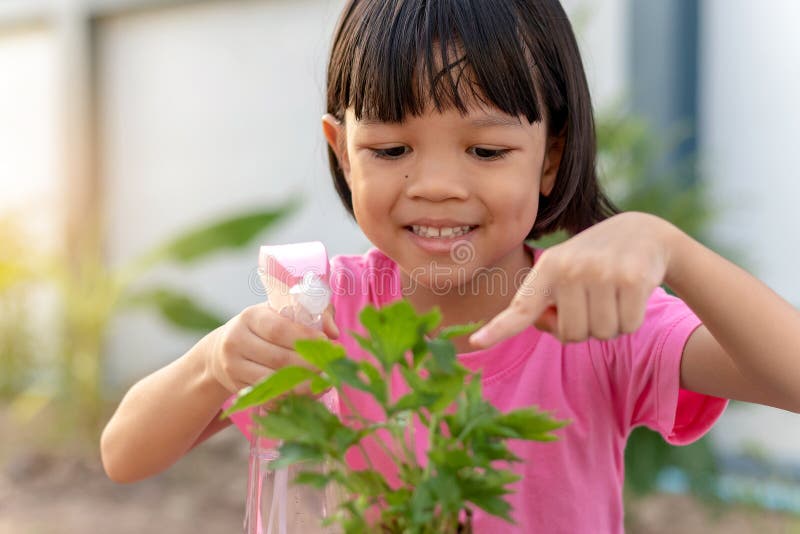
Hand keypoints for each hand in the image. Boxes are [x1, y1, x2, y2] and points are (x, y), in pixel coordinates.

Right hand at [206, 302, 338, 393]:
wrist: (222, 350)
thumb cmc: (264, 327)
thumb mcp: (281, 312)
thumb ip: (311, 312)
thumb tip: (332, 332)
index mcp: (250, 317)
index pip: (279, 329)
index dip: (305, 338)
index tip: (326, 342)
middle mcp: (237, 341)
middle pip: (278, 358)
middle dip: (309, 364)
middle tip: (331, 366)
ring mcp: (234, 367)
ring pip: (273, 381)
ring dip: (303, 384)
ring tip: (325, 381)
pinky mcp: (237, 388)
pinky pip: (268, 395)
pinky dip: (291, 396)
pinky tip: (310, 393)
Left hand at [470, 212, 678, 345]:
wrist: (642, 233)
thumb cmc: (595, 264)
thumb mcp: (565, 276)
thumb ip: (550, 305)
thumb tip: (553, 328)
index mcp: (546, 268)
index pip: (520, 307)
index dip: (498, 329)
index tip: (476, 342)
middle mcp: (569, 269)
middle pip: (572, 334)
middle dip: (586, 327)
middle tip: (595, 299)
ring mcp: (600, 273)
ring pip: (602, 334)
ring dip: (611, 324)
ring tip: (613, 294)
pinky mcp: (632, 280)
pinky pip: (627, 326)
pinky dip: (632, 319)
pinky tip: (632, 294)